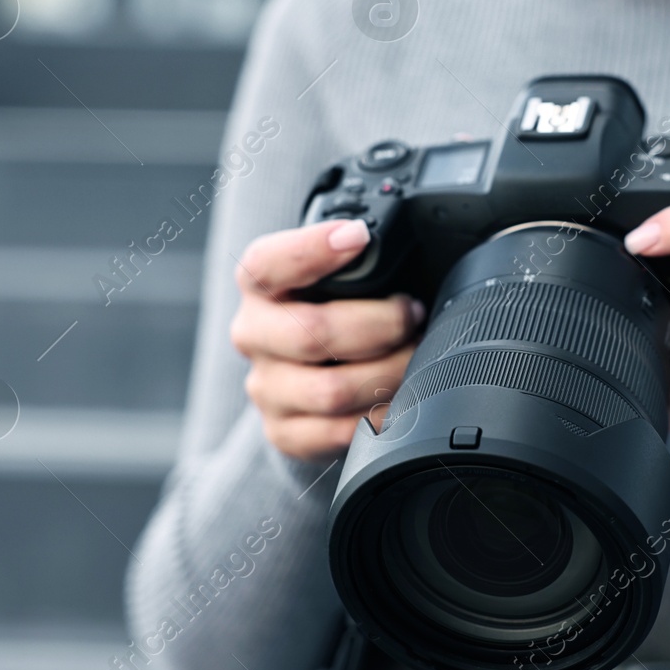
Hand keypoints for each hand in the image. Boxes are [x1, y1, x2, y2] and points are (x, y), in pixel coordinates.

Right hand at [231, 219, 423, 460]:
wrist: (307, 373)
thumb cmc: (331, 309)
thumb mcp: (335, 274)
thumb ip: (354, 259)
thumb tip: (396, 241)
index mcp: (260, 286)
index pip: (268, 263)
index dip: (312, 248)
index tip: (360, 236)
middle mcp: (254, 335)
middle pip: (311, 333)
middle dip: (381, 324)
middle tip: (414, 314)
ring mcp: (267, 388)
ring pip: (331, 391)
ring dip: (389, 373)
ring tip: (416, 356)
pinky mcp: (284, 432)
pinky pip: (339, 432)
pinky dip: (381, 415)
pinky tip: (400, 396)